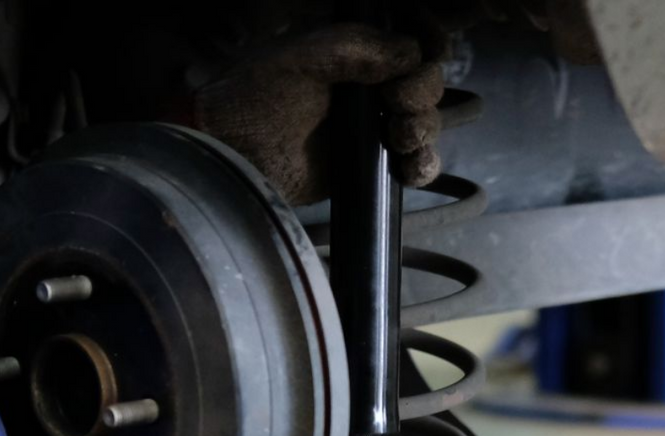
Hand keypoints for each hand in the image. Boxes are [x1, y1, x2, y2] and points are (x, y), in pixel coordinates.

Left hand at [193, 22, 444, 200]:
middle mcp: (370, 85)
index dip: (428, 42)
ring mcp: (373, 126)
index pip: (411, 38)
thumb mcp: (302, 57)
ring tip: (399, 136)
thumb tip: (411, 52)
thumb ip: (357, 47)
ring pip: (427, 123)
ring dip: (425, 128)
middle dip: (423, 91)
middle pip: (427, 82)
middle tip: (395, 102)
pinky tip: (408, 167)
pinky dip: (423, 166)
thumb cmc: (256, 96)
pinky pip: (417, 164)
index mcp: (356, 51)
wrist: (235, 154)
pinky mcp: (373, 166)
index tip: (429, 52)